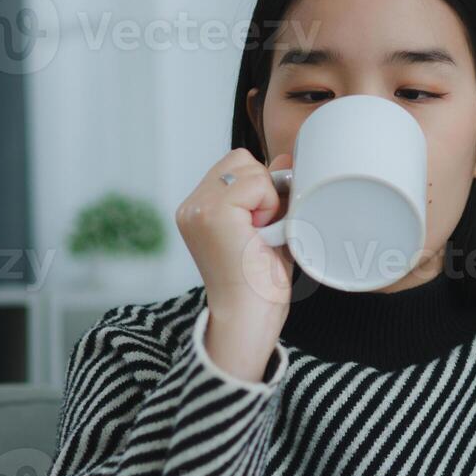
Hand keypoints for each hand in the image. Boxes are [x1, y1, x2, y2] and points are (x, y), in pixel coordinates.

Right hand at [175, 148, 294, 380]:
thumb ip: (271, 192)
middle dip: (262, 188)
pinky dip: (267, 205)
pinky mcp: (210, 213)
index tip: (261, 224)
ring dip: (265, 197)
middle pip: (240, 158)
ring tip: (258, 233)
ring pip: (248, 166)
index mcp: (197, 209)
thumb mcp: (268, 227)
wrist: (249, 317)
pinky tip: (258, 234)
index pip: (235, 166)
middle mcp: (191, 206)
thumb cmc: (259, 283)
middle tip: (261, 229)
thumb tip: (284, 158)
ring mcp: (197, 208)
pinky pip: (255, 182)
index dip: (259, 187)